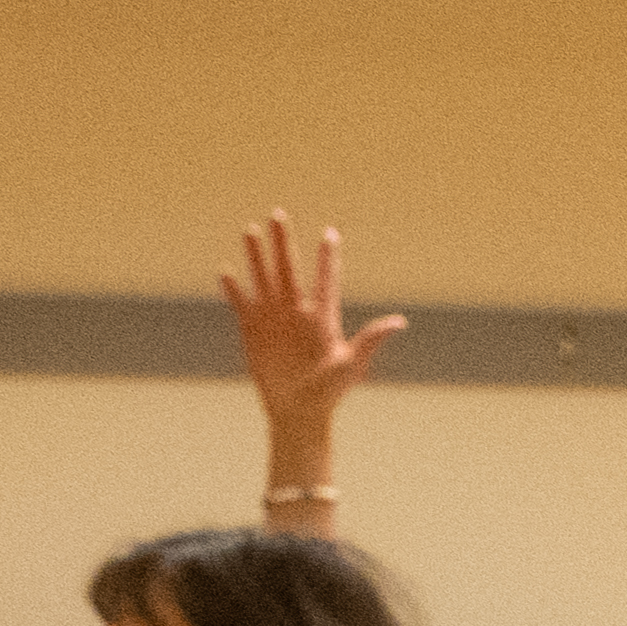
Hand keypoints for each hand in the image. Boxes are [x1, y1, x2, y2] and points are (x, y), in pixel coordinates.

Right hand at [219, 213, 402, 433]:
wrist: (298, 411)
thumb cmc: (329, 391)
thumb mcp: (351, 363)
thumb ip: (370, 340)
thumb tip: (399, 321)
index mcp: (322, 317)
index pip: (326, 279)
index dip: (328, 257)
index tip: (330, 233)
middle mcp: (296, 311)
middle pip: (289, 268)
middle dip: (284, 242)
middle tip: (278, 214)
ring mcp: (273, 318)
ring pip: (263, 277)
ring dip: (256, 255)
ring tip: (250, 230)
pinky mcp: (252, 329)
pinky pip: (241, 303)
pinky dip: (233, 289)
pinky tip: (226, 272)